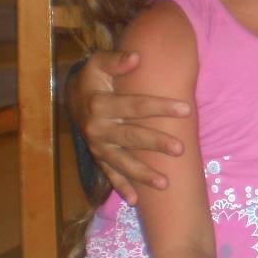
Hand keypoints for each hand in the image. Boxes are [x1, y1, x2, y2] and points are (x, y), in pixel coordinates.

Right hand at [67, 50, 191, 203]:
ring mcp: (97, 146)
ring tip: (165, 184)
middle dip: (156, 143)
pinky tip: (137, 200)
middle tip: (180, 149)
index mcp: (100, 104)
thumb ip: (116, 60)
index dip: (161, 106)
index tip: (186, 108)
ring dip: (142, 174)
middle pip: (131, 137)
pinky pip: (110, 174)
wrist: (71, 96)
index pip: (136, 105)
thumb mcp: (98, 62)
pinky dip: (122, 187)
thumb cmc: (93, 78)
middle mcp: (97, 128)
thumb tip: (136, 57)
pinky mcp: (97, 157)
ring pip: (122, 162)